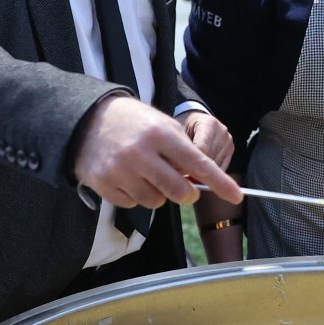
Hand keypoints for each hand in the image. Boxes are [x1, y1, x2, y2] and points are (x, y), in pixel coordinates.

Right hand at [73, 96, 242, 208]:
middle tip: (184, 186)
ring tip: (147, 173)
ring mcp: (120, 170)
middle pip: (180, 191)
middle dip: (187, 193)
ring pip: (156, 201)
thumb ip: (184, 152)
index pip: (198, 163)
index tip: (237, 196)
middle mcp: (140, 152)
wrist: (86, 119)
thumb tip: (202, 182)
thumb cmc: (134, 123)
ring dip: (158, 194)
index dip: (220, 182)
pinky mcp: (104, 184)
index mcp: (161, 134)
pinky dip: (136, 196)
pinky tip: (128, 177)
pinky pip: (133, 205)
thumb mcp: (163, 126)